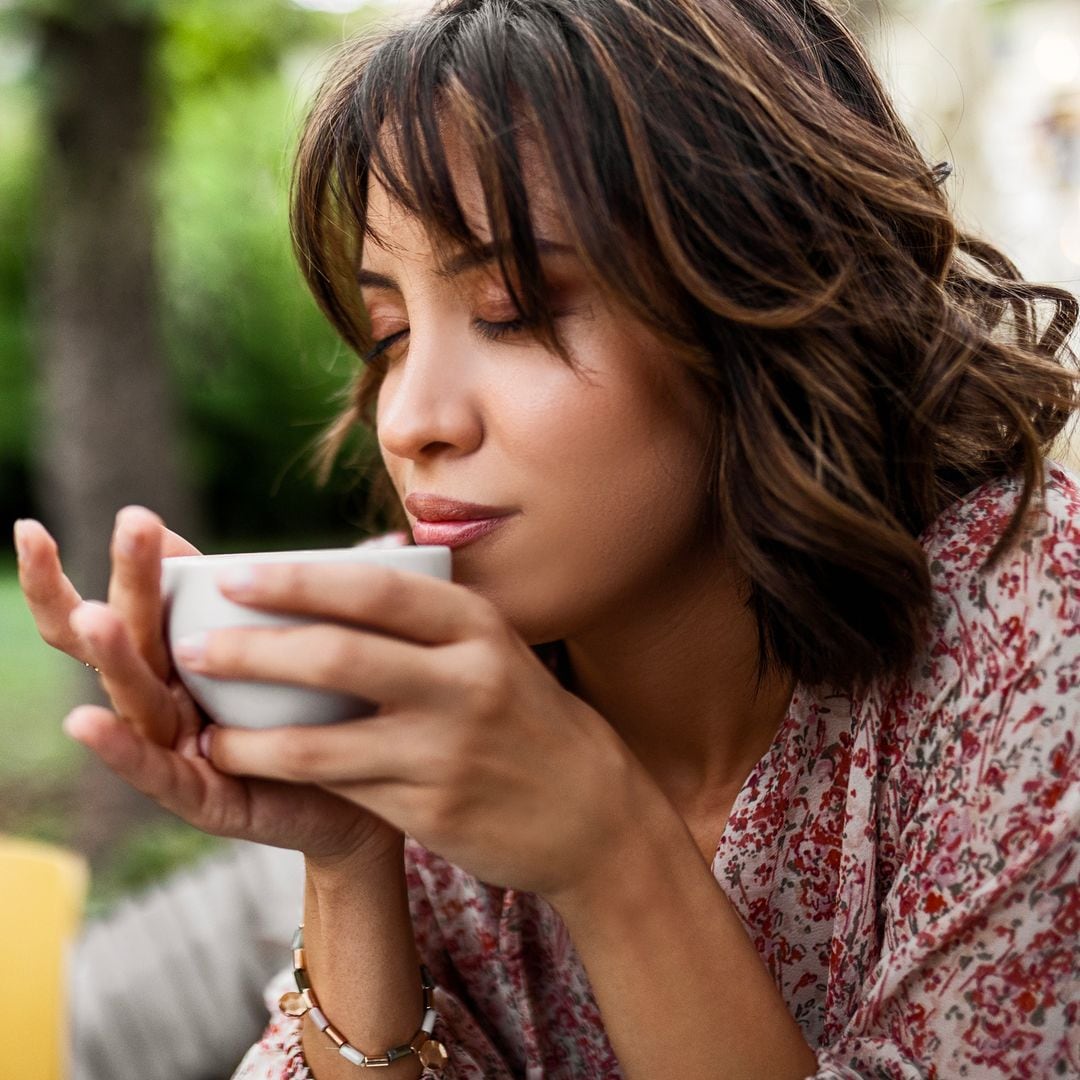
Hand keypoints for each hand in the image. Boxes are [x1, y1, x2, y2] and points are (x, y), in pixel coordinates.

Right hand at [14, 509, 401, 864]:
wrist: (372, 799)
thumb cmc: (338, 719)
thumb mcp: (320, 655)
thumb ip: (314, 609)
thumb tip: (361, 545)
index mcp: (191, 654)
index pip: (145, 600)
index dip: (129, 561)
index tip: (131, 512)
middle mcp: (174, 695)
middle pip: (134, 631)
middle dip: (130, 578)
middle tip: (134, 524)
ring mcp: (180, 745)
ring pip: (133, 692)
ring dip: (111, 650)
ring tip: (95, 614)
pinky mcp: (198, 796)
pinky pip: (152, 771)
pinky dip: (117, 747)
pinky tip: (84, 721)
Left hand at [182, 561, 659, 900]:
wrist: (590, 809)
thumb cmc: (523, 716)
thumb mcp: (492, 649)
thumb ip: (424, 620)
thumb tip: (328, 580)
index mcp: (477, 627)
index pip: (374, 589)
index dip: (296, 580)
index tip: (234, 575)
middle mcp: (465, 681)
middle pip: (337, 655)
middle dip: (252, 649)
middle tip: (191, 645)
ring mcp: (448, 749)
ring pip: (322, 737)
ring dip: (247, 732)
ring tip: (197, 723)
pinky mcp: (433, 809)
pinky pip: (339, 787)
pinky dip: (282, 775)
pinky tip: (249, 766)